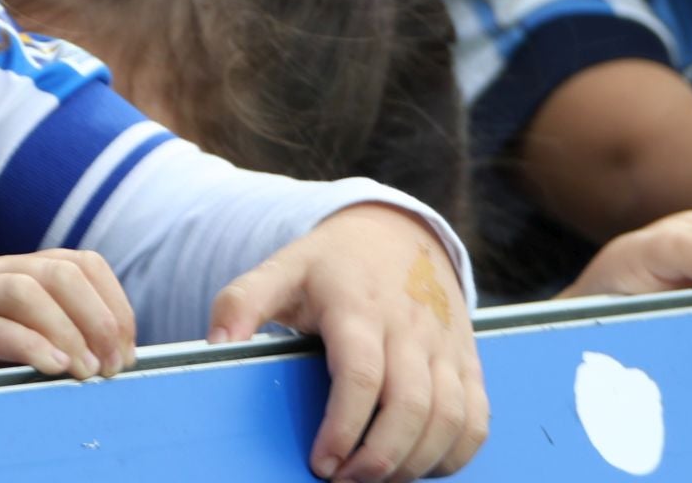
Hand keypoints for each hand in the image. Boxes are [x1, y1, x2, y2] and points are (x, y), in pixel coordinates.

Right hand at [0, 249, 135, 378]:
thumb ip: (65, 341)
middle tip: (109, 366)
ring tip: (84, 371)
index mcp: (23, 271)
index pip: (83, 264)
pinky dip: (26, 345)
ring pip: (23, 289)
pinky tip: (51, 367)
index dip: (114, 304)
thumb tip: (120, 358)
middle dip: (97, 319)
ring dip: (65, 331)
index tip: (127, 351)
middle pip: (59, 272)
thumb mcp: (25, 347)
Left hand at [207, 204, 485, 481]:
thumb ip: (241, 304)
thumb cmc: (330, 264)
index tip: (321, 462)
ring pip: (449, 417)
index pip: (362, 373)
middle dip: (379, 458)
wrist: (396, 233)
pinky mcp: (467, 359)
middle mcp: (410, 324)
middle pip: (411, 405)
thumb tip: (216, 346)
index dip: (344, 427)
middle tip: (343, 480)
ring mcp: (445, 343)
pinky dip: (454, 454)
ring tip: (374, 479)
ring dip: (415, 463)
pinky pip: (476, 418)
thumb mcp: (280, 269)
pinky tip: (417, 465)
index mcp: (358, 304)